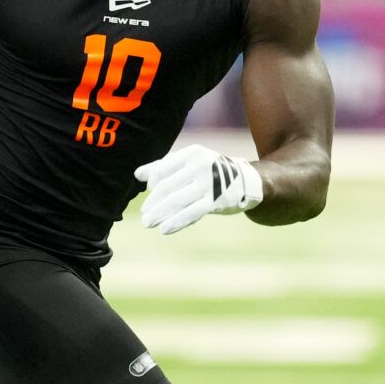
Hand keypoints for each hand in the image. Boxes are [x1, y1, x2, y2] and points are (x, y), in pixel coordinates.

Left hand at [133, 144, 263, 235]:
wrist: (247, 181)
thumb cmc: (211, 172)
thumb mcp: (191, 163)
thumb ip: (164, 167)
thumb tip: (137, 175)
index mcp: (192, 153)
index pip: (162, 170)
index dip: (152, 185)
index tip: (150, 196)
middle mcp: (200, 166)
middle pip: (167, 187)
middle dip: (153, 203)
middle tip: (145, 215)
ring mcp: (209, 184)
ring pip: (176, 201)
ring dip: (159, 214)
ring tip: (148, 223)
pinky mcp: (216, 201)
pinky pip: (191, 213)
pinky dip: (175, 222)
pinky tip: (164, 229)